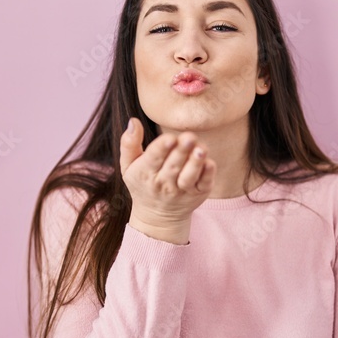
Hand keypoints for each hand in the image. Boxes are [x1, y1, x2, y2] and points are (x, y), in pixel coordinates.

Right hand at [120, 117, 215, 241]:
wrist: (157, 216)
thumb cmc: (142, 182)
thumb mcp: (128, 165)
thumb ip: (129, 143)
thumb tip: (133, 121)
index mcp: (145, 172)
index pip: (153, 158)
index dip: (161, 148)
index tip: (169, 138)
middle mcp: (163, 183)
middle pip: (173, 165)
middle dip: (181, 151)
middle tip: (189, 137)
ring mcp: (182, 190)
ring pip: (189, 176)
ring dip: (195, 163)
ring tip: (200, 150)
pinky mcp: (197, 193)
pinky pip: (203, 184)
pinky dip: (207, 175)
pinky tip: (210, 163)